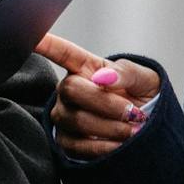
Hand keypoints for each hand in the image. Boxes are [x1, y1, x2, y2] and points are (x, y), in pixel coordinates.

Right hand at [36, 34, 160, 160]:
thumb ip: (126, 72)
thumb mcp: (144, 77)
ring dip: (110, 128)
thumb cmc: (143, 97)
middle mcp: (69, 89)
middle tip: (133, 112)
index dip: (46, 44)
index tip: (33, 36)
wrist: (150, 129)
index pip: (62, 52)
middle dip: (106, 104)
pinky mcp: (66, 142)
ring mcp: (65, 115)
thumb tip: (102, 77)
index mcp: (86, 67)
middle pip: (71, 89)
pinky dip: (103, 147)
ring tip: (133, 129)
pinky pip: (76, 146)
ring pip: (75, 120)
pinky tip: (120, 145)